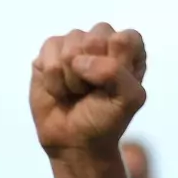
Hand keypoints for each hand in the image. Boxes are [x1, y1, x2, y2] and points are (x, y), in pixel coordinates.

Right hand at [30, 24, 146, 159]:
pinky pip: (47, 52)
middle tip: (92, 90)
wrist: (74, 140)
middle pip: (95, 37)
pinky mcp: (49, 52)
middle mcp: (103, 42)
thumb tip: (81, 60)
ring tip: (76, 91)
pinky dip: (53, 79)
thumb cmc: (106, 119)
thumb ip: (116, 72)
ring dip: (71, 78)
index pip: (127, 38)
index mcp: (129, 52)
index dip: (117, 62)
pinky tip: (59, 89)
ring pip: (69, 45)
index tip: (114, 85)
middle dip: (91, 71)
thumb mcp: (129, 99)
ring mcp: (74, 44)